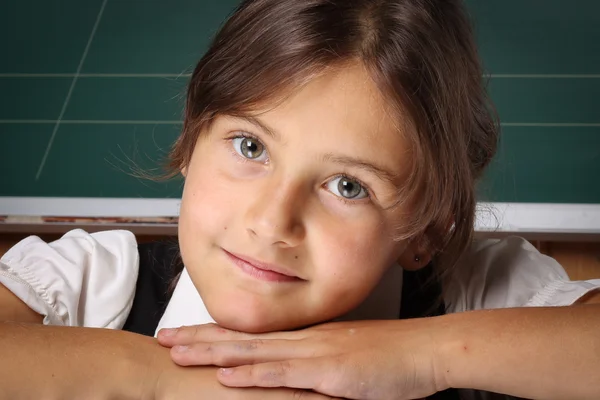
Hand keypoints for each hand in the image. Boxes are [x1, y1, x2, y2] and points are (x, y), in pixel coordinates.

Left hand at [157, 319, 448, 399]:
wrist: (427, 350)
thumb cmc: (394, 356)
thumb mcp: (349, 360)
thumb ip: (321, 366)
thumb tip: (301, 377)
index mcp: (308, 339)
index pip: (254, 335)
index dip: (218, 335)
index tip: (188, 336)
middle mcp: (305, 341)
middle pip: (243, 339)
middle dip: (200, 340)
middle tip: (164, 338)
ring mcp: (315, 353)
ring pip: (254, 352)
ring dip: (213, 353)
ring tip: (178, 353)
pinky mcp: (330, 372)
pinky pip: (285, 373)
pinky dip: (253, 374)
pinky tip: (227, 375)